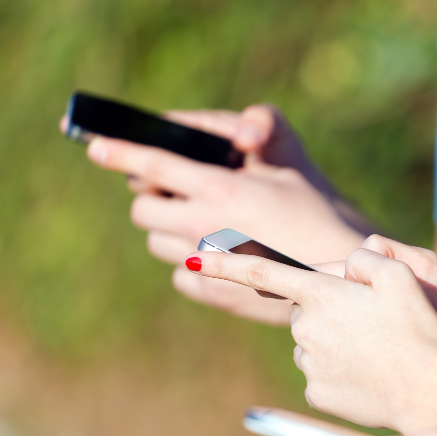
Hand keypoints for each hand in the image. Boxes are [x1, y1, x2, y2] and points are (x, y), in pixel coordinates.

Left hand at [69, 104, 368, 323]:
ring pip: (156, 244)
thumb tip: (216, 144)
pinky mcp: (213, 291)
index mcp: (221, 189)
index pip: (152, 165)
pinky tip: (222, 256)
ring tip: (208, 226)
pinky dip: (190, 263)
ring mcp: (206, 263)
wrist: (342, 270)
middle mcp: (204, 226)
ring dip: (170, 231)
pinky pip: (179, 274)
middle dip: (152, 198)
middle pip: (142, 209)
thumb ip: (243, 148)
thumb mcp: (286, 168)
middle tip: (180, 194)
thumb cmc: (320, 211)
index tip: (94, 146)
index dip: (118, 152)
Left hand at [184, 241, 436, 432]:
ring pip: (310, 340)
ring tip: (374, 347)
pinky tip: (368, 371)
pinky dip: (339, 368)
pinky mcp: (316, 392)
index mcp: (320, 293)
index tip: (193, 258)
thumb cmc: (419, 326)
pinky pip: (320, 371)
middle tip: (368, 317)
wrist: (428, 389)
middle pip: (302, 308)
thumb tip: (344, 265)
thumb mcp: (401, 274)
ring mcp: (309, 362)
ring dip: (333, 339)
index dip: (225, 263)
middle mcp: (305, 327)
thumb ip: (366, 257)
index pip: (262, 271)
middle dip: (323, 307)